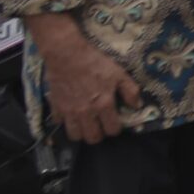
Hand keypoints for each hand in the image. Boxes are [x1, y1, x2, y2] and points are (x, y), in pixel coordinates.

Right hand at [35, 20, 140, 145]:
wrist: (67, 55)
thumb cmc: (95, 63)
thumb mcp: (119, 74)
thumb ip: (130, 91)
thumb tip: (137, 106)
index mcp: (104, 105)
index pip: (112, 130)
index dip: (115, 128)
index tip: (115, 122)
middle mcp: (86, 113)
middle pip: (93, 138)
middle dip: (99, 135)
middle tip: (100, 126)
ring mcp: (69, 112)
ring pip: (75, 136)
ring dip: (82, 132)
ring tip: (86, 124)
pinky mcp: (56, 108)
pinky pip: (59, 123)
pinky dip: (65, 121)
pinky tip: (70, 114)